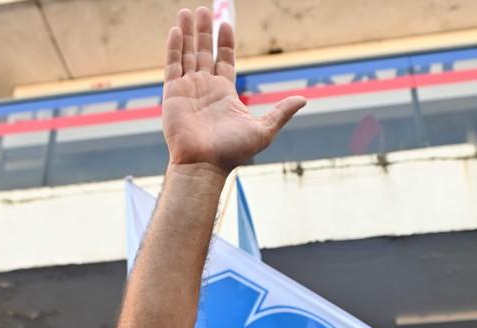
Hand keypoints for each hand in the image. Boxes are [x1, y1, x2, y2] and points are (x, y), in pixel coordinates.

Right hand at [162, 7, 305, 173]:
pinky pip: (173, 64)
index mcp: (225, 94)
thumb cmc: (232, 152)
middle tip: (204, 10)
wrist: (205, 164)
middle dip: (204, 32)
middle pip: (204, 53)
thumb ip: (281, 112)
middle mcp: (205, 89)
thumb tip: (303, 100)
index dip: (225, 42)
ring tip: (189, 11)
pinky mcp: (173, 93)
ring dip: (188, 33)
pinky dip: (174, 47)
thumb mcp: (264, 130)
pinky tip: (176, 29)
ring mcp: (188, 89)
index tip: (225, 24)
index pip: (225, 61)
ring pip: (187, 54)